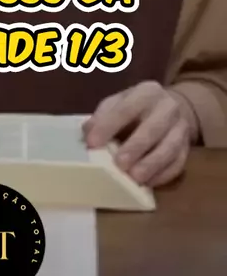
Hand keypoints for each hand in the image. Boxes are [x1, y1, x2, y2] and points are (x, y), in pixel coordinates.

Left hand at [82, 81, 198, 186]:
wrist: (173, 107)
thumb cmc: (137, 107)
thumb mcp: (119, 102)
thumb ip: (103, 115)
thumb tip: (88, 132)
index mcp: (147, 92)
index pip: (126, 108)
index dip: (108, 126)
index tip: (92, 143)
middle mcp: (167, 107)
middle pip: (153, 128)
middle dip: (135, 147)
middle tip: (119, 164)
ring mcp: (180, 128)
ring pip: (170, 147)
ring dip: (152, 164)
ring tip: (135, 178)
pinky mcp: (187, 148)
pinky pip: (178, 163)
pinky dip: (163, 175)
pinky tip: (149, 183)